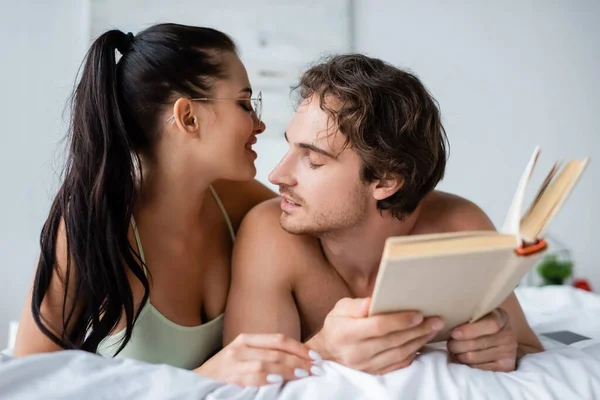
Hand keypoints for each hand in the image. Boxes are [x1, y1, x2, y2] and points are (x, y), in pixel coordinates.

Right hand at [195, 333, 319, 386]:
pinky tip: (280, 381)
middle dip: (300, 360)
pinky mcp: (229, 377)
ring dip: (289, 369)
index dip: (299, 347)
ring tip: (305, 374)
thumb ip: (264, 356)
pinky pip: (253, 376)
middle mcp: (240, 347)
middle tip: (317, 368)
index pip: (278, 339)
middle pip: (277, 350)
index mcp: (245, 339)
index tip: (316, 357)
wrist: (197, 384)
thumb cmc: (224, 374)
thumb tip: (296, 362)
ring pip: (268, 362)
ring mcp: (233, 361)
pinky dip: (268, 378)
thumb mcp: (242, 358)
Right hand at [309, 297, 443, 374]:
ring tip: (433, 329)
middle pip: (393, 341)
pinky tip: (422, 342)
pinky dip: (413, 353)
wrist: (328, 352)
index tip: (418, 314)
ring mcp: (367, 366)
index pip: (378, 327)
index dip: (399, 320)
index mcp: (347, 333)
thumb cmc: (337, 325)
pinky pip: (399, 364)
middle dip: (418, 330)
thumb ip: (356, 305)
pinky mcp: (375, 373)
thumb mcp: (340, 308)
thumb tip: (374, 301)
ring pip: (399, 353)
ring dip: (419, 341)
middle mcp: (357, 352)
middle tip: (436, 320)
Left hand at [447, 308, 517, 371]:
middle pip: (477, 344)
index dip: (470, 330)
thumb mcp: (478, 315)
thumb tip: (440, 321)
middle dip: (457, 345)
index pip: (490, 324)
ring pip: (473, 357)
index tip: (454, 333)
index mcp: (501, 318)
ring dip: (458, 355)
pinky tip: (462, 358)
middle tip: (449, 343)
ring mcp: (508, 352)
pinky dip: (466, 364)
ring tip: (454, 350)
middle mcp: (508, 335)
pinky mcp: (505, 367)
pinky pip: (478, 368)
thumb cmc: (482, 323)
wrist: (500, 339)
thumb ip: (466, 315)